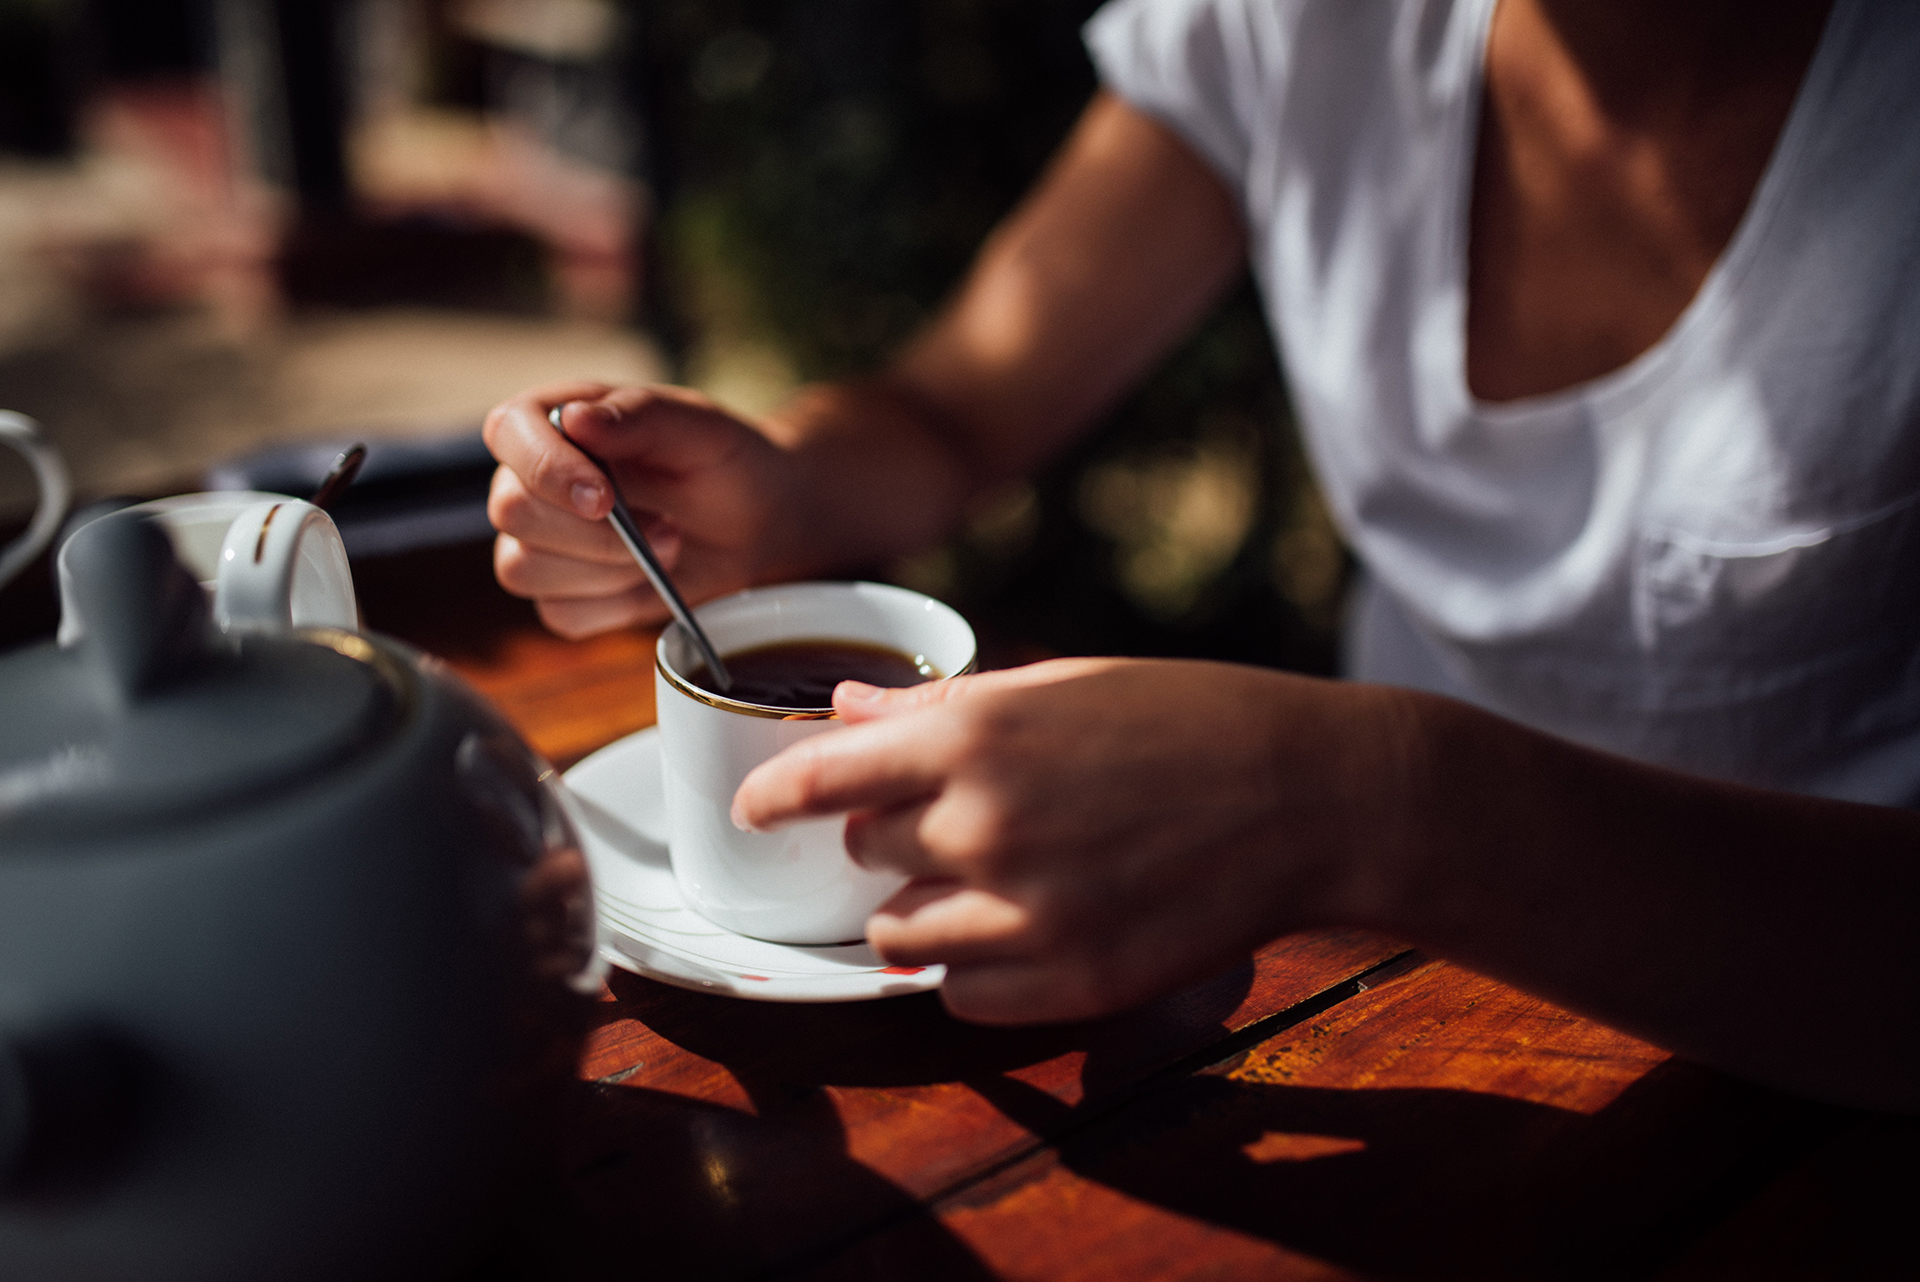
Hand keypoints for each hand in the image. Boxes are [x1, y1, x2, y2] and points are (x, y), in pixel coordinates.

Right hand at [483, 381, 793, 637]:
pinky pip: (559, 614)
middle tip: (666, 527)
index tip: (605, 498)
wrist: (756, 520)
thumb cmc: (721, 460)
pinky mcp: (561, 593)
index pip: (509, 433)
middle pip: (512, 512)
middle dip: (595, 533)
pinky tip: (649, 582)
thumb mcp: (698, 427)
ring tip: (666, 547)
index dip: (547, 470)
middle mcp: (531, 478)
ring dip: (606, 571)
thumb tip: (574, 418)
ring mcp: (539, 539)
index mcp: (552, 419)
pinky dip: (612, 606)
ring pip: (523, 569)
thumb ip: (639, 416)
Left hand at [732, 658, 1401, 1023]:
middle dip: (889, 837)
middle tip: (955, 820)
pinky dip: (976, 968)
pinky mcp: (1073, 982)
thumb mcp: (1064, 685)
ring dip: (922, 909)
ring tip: (988, 881)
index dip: (776, 794)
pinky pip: (964, 995)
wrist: (1311, 795)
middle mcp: (987, 824)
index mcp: (979, 734)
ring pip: (900, 935)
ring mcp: (1029, 912)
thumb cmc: (1191, 720)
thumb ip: (944, 707)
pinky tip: (1026, 929)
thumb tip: (848, 709)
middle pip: (864, 853)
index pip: (824, 775)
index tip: (755, 808)